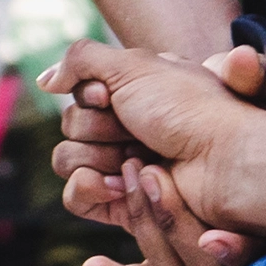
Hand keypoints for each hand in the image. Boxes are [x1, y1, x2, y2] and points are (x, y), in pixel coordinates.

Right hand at [42, 41, 265, 265]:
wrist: (221, 157)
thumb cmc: (188, 106)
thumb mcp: (135, 65)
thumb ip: (82, 61)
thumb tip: (44, 82)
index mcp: (128, 92)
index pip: (77, 92)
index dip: (92, 95)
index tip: (115, 96)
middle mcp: (122, 127)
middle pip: (69, 127)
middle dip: (99, 128)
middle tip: (136, 131)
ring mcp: (120, 166)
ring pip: (67, 160)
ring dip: (98, 157)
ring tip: (138, 161)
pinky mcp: (120, 205)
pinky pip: (75, 197)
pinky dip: (91, 189)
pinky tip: (119, 185)